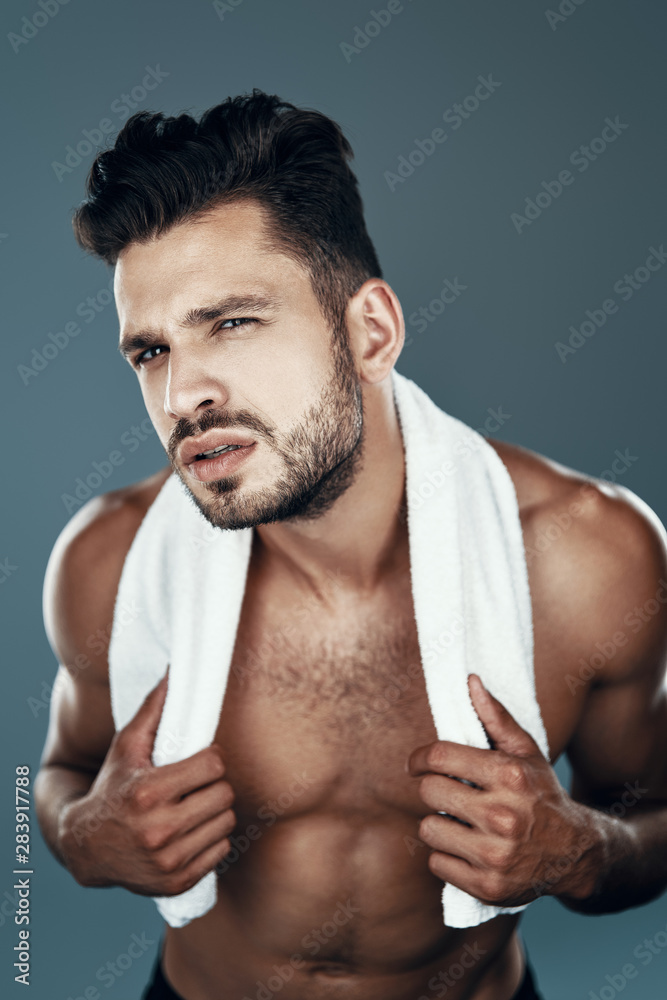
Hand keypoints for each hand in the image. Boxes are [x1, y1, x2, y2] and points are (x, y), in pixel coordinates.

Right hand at [60, 670, 235, 896]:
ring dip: (215, 811)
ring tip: (193, 806)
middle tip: (195, 785)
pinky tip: (190, 831)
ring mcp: (168, 861)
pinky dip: (211, 838)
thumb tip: (176, 669)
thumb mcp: (126, 746)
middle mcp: (158, 830)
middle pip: (224, 794)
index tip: (196, 762)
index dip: (208, 759)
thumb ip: (154, 708)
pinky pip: (221, 850)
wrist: (87, 846)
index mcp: (148, 792)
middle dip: (212, 785)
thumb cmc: (112, 786)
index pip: (213, 764)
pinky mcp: (177, 882)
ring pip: (226, 822)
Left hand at [407, 674, 600, 905]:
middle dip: (434, 789)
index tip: (417, 764)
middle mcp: (504, 815)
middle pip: (429, 792)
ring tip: (461, 822)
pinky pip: (437, 863)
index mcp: (510, 775)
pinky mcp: (488, 886)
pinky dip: (446, 855)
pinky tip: (468, 848)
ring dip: (439, 824)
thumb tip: (470, 681)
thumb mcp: (526, 752)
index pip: (441, 756)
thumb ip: (495, 716)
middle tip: (449, 793)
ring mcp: (496, 854)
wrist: (575, 853)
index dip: (420, 758)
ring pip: (428, 828)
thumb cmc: (542, 794)